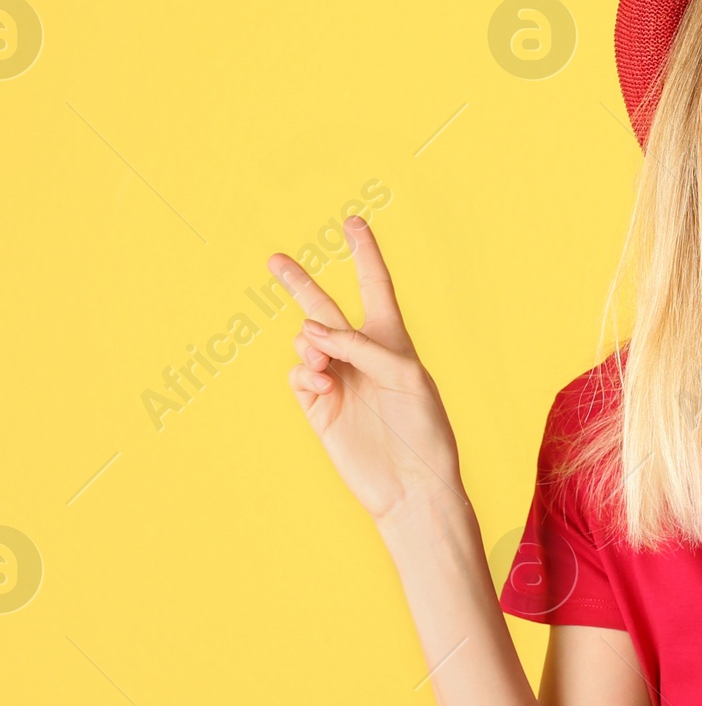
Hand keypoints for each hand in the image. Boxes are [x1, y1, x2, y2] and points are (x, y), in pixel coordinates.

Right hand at [270, 218, 463, 523]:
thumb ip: (360, 346)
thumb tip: (310, 331)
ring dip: (311, 344)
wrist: (410, 484)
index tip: (353, 221)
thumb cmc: (423, 427)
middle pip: (325, 307)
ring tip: (325, 367)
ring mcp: (337, 380)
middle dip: (299, 283)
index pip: (375, 286)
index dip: (365, 254)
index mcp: (393, 340)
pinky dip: (306, 373)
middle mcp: (361, 355)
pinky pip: (299, 374)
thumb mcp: (404, 374)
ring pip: (306, 342)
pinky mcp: (318, 407)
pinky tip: (321, 385)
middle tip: (274, 258)